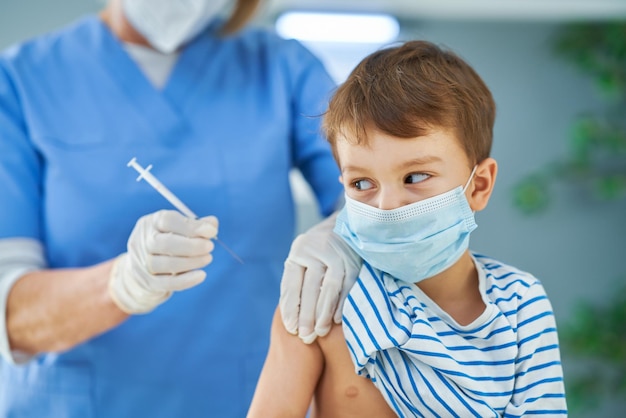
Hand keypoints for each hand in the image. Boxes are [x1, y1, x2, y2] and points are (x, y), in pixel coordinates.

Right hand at [109, 210, 217, 313]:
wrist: (143, 269)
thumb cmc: (167, 242)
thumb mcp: (178, 229)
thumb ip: (195, 225)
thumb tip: (212, 224)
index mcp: (152, 222)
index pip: (168, 221)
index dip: (191, 226)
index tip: (211, 231)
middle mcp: (143, 240)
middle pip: (165, 243)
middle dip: (192, 246)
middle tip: (210, 246)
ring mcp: (142, 262)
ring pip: (166, 264)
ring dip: (191, 262)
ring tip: (208, 258)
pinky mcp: (147, 282)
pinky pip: (167, 282)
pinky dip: (186, 280)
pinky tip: (201, 275)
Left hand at [279, 212, 361, 343]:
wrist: (344, 225)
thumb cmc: (318, 252)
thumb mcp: (303, 260)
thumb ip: (295, 285)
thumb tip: (289, 320)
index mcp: (298, 251)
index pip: (292, 283)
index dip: (291, 308)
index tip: (292, 329)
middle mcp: (315, 249)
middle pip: (310, 287)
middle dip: (307, 315)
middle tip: (306, 337)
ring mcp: (336, 252)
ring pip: (329, 286)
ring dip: (324, 313)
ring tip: (320, 332)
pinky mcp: (353, 258)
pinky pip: (347, 284)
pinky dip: (342, 303)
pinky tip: (336, 319)